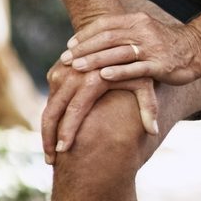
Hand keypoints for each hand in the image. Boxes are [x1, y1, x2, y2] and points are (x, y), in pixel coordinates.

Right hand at [40, 58, 156, 160]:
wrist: (119, 39)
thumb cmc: (137, 64)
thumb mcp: (146, 83)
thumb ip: (149, 106)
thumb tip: (154, 131)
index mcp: (92, 77)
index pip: (75, 110)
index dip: (67, 132)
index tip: (64, 152)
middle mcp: (73, 73)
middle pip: (53, 110)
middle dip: (49, 138)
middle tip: (52, 161)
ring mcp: (62, 71)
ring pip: (49, 106)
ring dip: (47, 130)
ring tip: (52, 153)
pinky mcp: (57, 70)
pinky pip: (50, 98)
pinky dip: (50, 117)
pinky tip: (54, 136)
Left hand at [63, 6, 200, 86]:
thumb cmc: (168, 44)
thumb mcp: (146, 32)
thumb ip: (125, 34)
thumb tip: (98, 40)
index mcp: (138, 20)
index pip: (106, 24)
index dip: (85, 34)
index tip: (69, 45)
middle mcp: (144, 31)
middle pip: (107, 38)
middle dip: (84, 49)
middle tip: (65, 59)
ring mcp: (153, 48)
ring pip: (118, 52)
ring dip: (95, 59)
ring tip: (77, 68)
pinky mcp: (161, 65)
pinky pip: (136, 68)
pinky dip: (119, 72)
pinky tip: (103, 76)